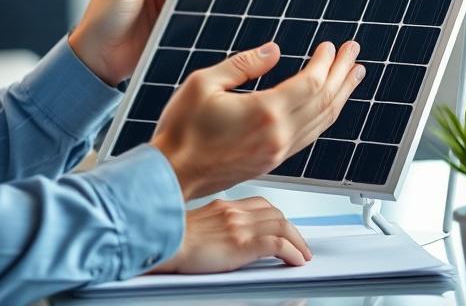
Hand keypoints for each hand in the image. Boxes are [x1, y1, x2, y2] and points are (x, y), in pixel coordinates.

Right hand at [150, 197, 311, 273]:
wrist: (163, 244)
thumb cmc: (173, 239)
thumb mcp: (197, 226)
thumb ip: (215, 226)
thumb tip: (226, 239)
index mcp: (223, 206)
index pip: (260, 204)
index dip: (276, 217)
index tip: (283, 228)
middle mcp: (234, 211)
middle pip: (275, 213)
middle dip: (291, 229)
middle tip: (298, 245)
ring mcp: (239, 226)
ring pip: (281, 225)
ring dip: (297, 242)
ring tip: (301, 255)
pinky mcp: (242, 243)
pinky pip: (277, 244)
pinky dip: (291, 252)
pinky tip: (295, 261)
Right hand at [151, 40, 365, 199]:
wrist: (172, 174)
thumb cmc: (182, 132)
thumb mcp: (204, 83)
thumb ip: (243, 65)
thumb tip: (273, 51)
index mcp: (264, 112)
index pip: (311, 83)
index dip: (325, 62)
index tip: (330, 46)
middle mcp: (278, 135)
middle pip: (324, 101)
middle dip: (342, 73)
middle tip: (352, 53)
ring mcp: (278, 152)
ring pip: (322, 122)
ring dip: (340, 96)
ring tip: (352, 76)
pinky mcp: (273, 161)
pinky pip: (310, 136)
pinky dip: (325, 117)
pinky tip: (327, 106)